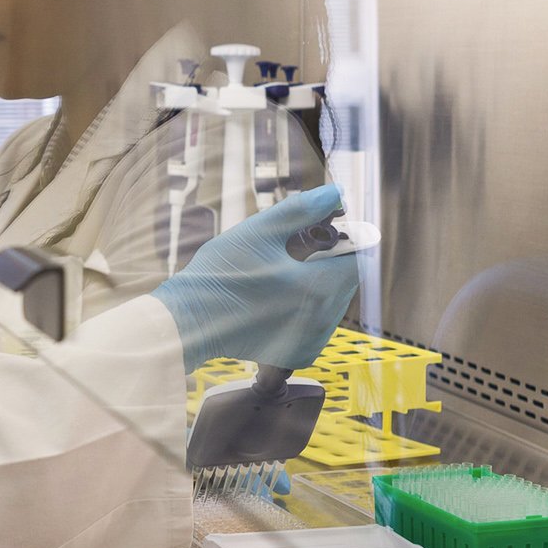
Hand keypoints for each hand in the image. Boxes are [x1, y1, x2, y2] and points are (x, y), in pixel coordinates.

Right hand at [154, 184, 362, 372]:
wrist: (189, 321)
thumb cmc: (220, 275)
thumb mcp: (259, 231)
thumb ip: (302, 209)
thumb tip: (336, 193)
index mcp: (319, 289)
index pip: (358, 259)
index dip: (344, 238)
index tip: (323, 228)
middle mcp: (322, 321)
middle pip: (347, 280)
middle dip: (330, 259)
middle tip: (297, 246)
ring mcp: (311, 342)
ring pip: (334, 302)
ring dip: (320, 282)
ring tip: (283, 272)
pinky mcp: (299, 354)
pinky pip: (319, 323)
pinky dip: (308, 306)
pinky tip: (279, 297)